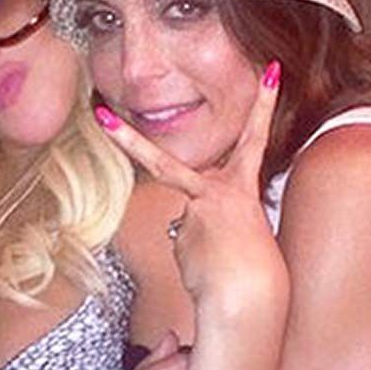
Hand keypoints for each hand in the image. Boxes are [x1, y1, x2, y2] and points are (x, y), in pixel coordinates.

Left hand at [94, 61, 284, 307]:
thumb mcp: (239, 236)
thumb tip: (182, 223)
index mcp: (245, 189)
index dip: (263, 104)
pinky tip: (210, 273)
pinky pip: (185, 245)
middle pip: (165, 167)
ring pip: (186, 224)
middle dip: (127, 141)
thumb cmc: (255, 275)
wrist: (249, 299)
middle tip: (99, 114)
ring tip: (218, 267)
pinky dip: (196, 262)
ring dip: (201, 246)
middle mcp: (218, 191)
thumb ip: (208, 217)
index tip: (271, 69)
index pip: (255, 139)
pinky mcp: (180, 234)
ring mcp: (193, 211)